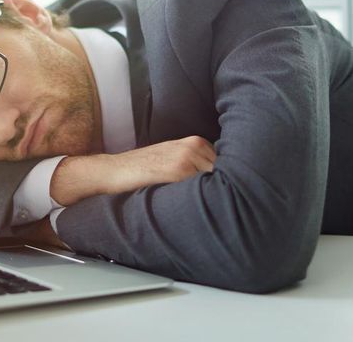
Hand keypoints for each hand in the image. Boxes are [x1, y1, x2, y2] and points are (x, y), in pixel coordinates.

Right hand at [50, 136, 215, 206]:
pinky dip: (206, 198)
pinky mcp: (179, 171)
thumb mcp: (174, 158)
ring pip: (217, 180)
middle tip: (230, 207)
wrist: (115, 170)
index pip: (227, 163)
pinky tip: (203, 209)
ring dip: (218, 195)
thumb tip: (224, 183)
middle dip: (226, 189)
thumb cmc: (144, 169)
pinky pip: (202, 186)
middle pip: (225, 171)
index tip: (238, 194)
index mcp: (196, 142)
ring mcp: (188, 157)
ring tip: (214, 210)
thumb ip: (197, 164)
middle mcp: (195, 146)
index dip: (231, 181)